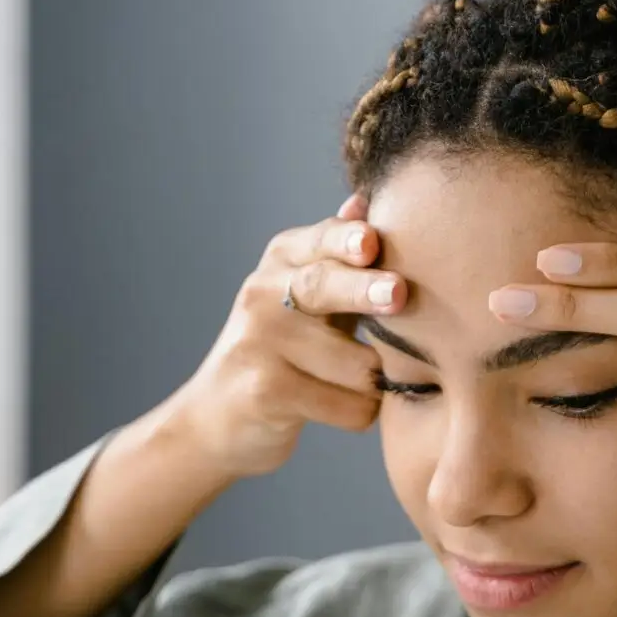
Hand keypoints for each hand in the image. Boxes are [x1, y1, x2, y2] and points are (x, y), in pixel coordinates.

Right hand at [169, 193, 405, 479]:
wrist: (218, 417)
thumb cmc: (282, 351)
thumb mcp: (306, 296)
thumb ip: (337, 257)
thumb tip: (363, 199)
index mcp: (284, 260)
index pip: (320, 241)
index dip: (346, 241)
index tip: (370, 242)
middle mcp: (264, 294)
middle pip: (324, 287)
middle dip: (365, 291)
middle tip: (398, 294)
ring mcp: (259, 342)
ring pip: (353, 362)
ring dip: (376, 382)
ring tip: (366, 386)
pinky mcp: (265, 391)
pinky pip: (345, 405)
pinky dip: (360, 413)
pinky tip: (350, 411)